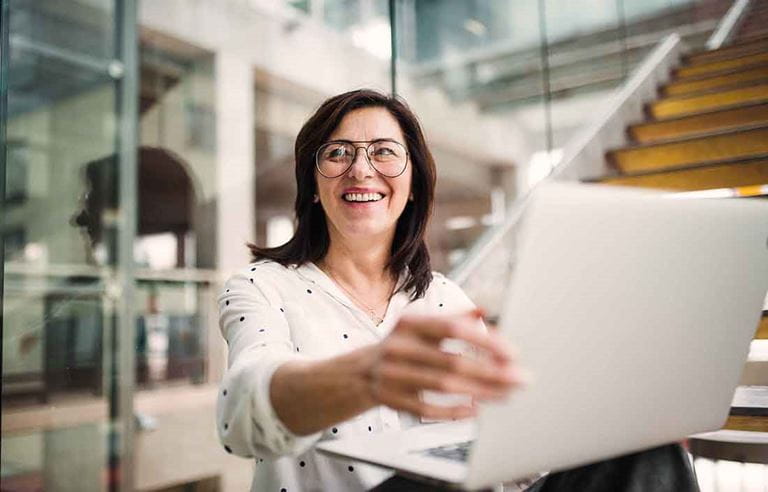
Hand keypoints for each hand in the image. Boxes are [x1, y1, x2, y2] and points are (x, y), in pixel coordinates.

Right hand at [365, 309, 524, 419]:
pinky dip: (454, 410)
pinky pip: (428, 409)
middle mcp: (399, 348)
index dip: (483, 340)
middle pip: (452, 361)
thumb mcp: (419, 327)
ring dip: (480, 391)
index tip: (511, 352)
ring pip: (444, 386)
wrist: (356, 373)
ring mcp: (393, 375)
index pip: (451, 329)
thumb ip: (452, 318)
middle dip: (492, 371)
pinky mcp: (392, 400)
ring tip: (506, 392)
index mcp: (409, 324)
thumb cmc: (398, 347)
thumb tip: (483, 310)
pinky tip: (475, 408)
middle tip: (520, 377)